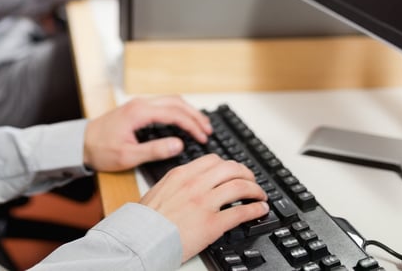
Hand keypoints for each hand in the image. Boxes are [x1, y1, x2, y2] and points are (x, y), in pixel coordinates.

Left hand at [82, 96, 212, 170]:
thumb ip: (155, 150)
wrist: (80, 144)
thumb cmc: (100, 150)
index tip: (203, 137)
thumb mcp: (128, 156)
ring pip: (171, 101)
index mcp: (139, 112)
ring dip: (188, 111)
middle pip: (176, 102)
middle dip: (195, 115)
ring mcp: (138, 104)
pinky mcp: (137, 109)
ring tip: (201, 125)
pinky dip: (178, 111)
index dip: (192, 125)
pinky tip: (184, 121)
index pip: (174, 113)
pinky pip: (163, 104)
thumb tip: (179, 144)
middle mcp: (140, 104)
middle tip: (208, 130)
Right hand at [141, 155, 268, 261]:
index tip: (234, 171)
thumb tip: (189, 183)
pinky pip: (241, 212)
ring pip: (240, 186)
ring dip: (255, 190)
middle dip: (246, 173)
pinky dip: (255, 209)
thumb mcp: (159, 191)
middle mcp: (195, 185)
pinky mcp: (212, 224)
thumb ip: (176, 183)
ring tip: (260, 195)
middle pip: (231, 169)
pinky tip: (260, 210)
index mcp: (181, 175)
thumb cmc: (146, 221)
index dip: (228, 165)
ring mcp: (204, 203)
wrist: (141, 240)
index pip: (213, 160)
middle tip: (251, 180)